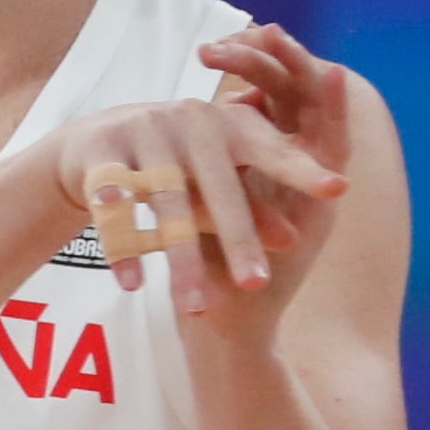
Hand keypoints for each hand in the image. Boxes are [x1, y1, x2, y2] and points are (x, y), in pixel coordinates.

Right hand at [44, 75, 345, 321]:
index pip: (272, 150)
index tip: (338, 189)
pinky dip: (123, 248)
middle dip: (238, 239)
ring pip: (166, 205)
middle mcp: (189, 122)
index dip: (302, 169)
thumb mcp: (217, 175)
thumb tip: (293, 241)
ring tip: (195, 306)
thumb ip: (254, 202)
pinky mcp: (99, 153)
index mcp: (229, 125)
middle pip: (218, 188)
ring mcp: (143, 133)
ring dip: (180, 258)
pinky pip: (113, 208)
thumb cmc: (174, 161)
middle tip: (256, 285)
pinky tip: (132, 285)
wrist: (91, 143)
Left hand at [194, 22, 360, 328]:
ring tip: (289, 29)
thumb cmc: (206, 259)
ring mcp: (317, 185)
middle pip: (298, 96)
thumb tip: (201, 110)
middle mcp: (299, 171)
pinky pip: (338, 146)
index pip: (270, 100)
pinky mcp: (327, 203)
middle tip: (262, 23)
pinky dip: (337, 107)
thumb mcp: (201, 198)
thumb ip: (208, 158)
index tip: (243, 29)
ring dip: (307, 69)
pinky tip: (330, 74)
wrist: (225, 319)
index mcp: (268, 166)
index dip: (261, 64)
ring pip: (323, 111)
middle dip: (281, 58)